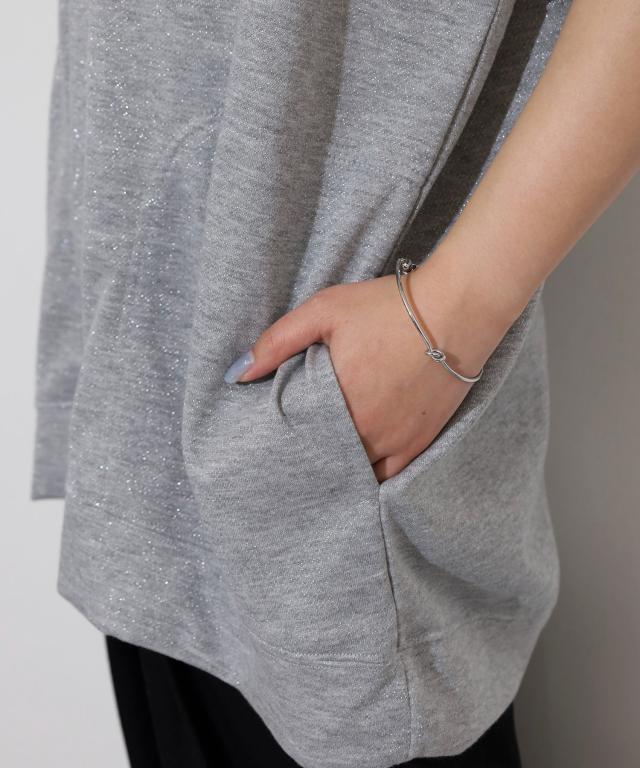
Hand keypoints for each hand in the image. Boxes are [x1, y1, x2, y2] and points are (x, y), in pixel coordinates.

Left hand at [223, 255, 513, 482]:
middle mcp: (364, 429)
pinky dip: (368, 475)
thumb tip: (237, 373)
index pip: (295, 438)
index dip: (280, 443)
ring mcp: (394, 440)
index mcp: (335, 400)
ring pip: (353, 471)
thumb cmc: (387, 306)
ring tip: (320, 461)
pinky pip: (387, 476)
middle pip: (323, 458)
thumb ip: (277, 341)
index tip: (269, 442)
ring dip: (335, 467)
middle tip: (292, 453)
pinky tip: (354, 472)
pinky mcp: (419, 441)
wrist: (456, 309)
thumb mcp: (325, 310)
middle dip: (306, 457)